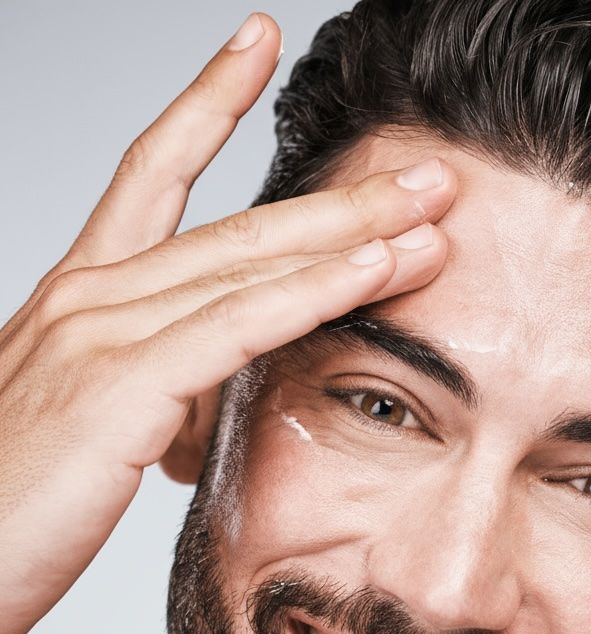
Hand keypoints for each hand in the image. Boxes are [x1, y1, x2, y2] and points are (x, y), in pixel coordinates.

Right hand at [0, 12, 454, 633]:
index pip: (147, 175)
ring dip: (352, 234)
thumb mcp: (93, 437)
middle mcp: (88, 297)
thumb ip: (152, 404)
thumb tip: (203, 412)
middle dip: (340, 197)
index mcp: (79, 300)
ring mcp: (100, 332)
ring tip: (433, 210)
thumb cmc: (11, 514)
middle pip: (234, 222)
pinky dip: (315, 293)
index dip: (203, 105)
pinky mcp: (121, 384)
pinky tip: (378, 268)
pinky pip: (238, 325)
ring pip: (249, 263)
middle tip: (427, 174)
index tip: (255, 44)